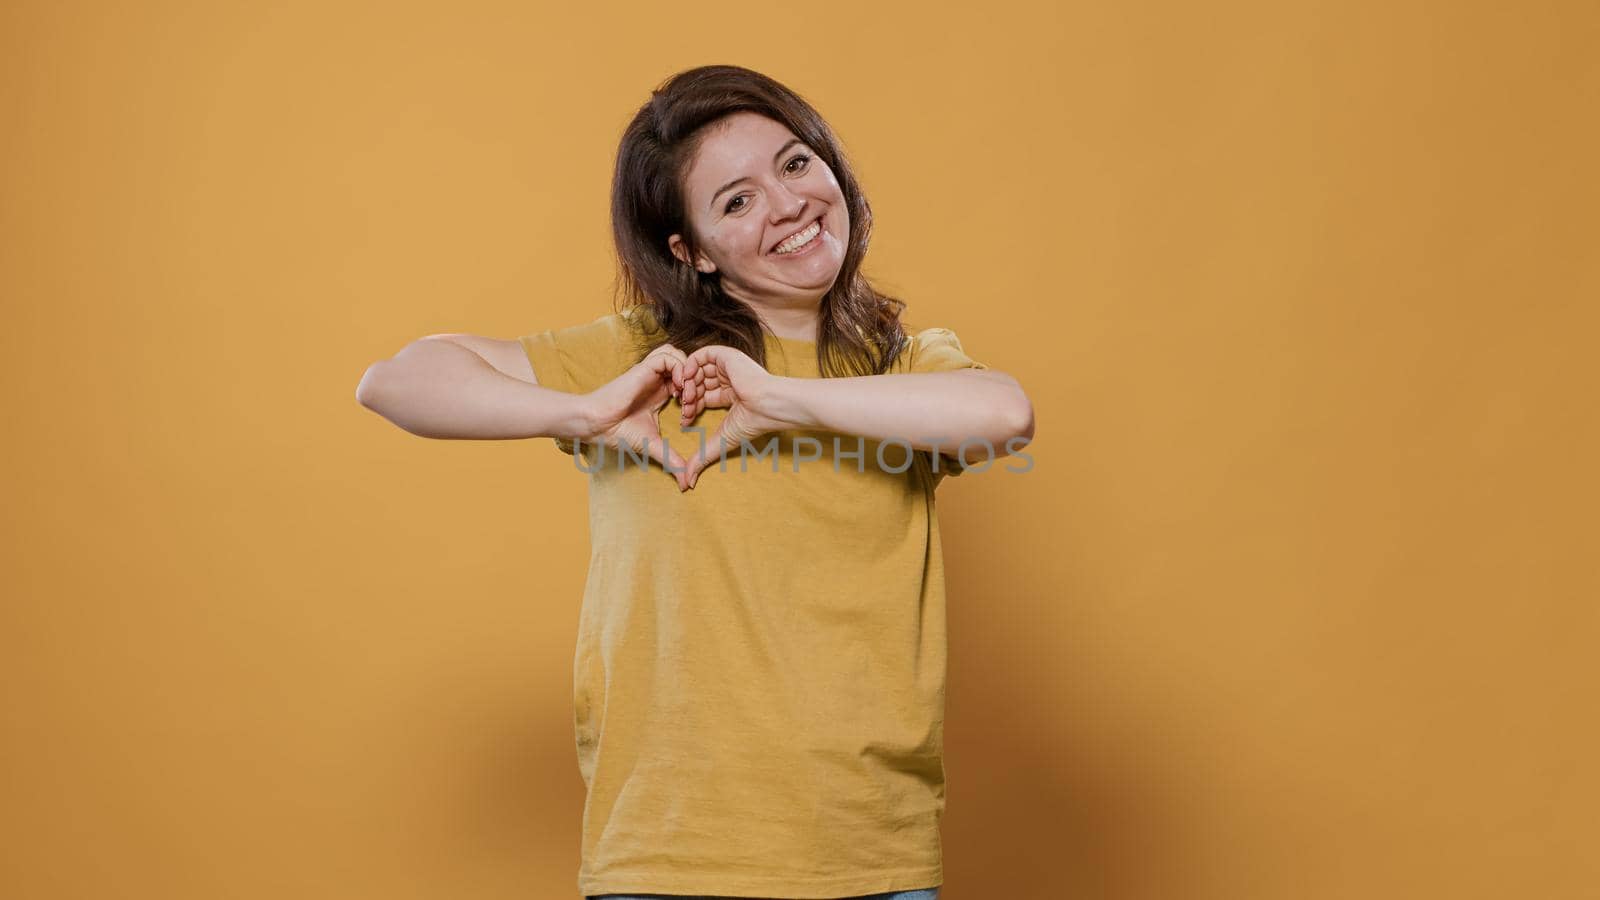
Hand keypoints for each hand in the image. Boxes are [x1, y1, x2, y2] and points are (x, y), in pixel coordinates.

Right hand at [582, 344, 692, 490]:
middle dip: (696, 381)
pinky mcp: (643, 368)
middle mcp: (657, 381)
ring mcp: (651, 373)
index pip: (687, 382)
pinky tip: (678, 388)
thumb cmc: (619, 433)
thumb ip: (671, 461)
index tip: (692, 413)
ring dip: (689, 371)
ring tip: (686, 393)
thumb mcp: (654, 446)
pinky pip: (668, 356)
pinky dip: (679, 368)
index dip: (696, 393)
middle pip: (686, 365)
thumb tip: (687, 484)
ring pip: (678, 355)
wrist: (597, 424)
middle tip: (692, 402)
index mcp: (661, 394)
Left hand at [672, 344, 788, 488]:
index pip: (702, 399)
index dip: (691, 409)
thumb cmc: (752, 423)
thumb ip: (702, 458)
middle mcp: (729, 380)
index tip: (686, 420)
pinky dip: (690, 364)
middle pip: (698, 385)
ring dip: (688, 383)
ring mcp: (728, 367)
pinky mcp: (726, 356)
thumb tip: (687, 483)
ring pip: (697, 370)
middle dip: (688, 397)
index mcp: (730, 396)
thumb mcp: (721, 441)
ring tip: (687, 395)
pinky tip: (688, 379)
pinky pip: (701, 354)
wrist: (769, 405)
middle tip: (684, 408)